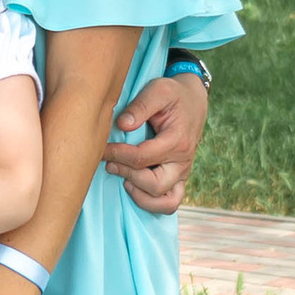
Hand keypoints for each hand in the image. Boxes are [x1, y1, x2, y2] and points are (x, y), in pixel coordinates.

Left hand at [104, 67, 205, 211]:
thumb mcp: (158, 90)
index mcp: (177, 140)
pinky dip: (151, 203)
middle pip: (154, 184)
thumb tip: (122, 124)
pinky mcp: (179, 179)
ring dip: (140, 195)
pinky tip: (132, 186)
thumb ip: (140, 106)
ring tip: (123, 178)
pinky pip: (170, 203)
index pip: (142, 157)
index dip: (117, 154)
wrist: (193, 101)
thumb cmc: (172, 95)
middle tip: (110, 163)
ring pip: (165, 201)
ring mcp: (182, 173)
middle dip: (127, 175)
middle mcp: (182, 162)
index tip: (101, 148)